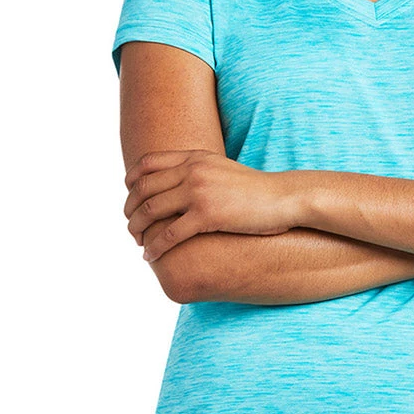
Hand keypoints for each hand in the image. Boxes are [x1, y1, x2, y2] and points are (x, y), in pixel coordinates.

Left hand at [123, 150, 296, 261]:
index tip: (129, 198)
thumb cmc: (255, 190)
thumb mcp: (221, 170)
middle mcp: (193, 170)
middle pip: (143, 188)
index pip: (147, 164)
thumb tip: (177, 185)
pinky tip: (150, 256)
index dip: (131, 182)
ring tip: (138, 242)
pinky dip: (155, 247)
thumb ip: (197, 171)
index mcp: (195, 157)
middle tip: (132, 226)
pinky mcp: (208, 214)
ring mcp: (199, 191)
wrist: (284, 198)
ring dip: (137, 229)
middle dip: (131, 210)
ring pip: (151, 211)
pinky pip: (170, 233)